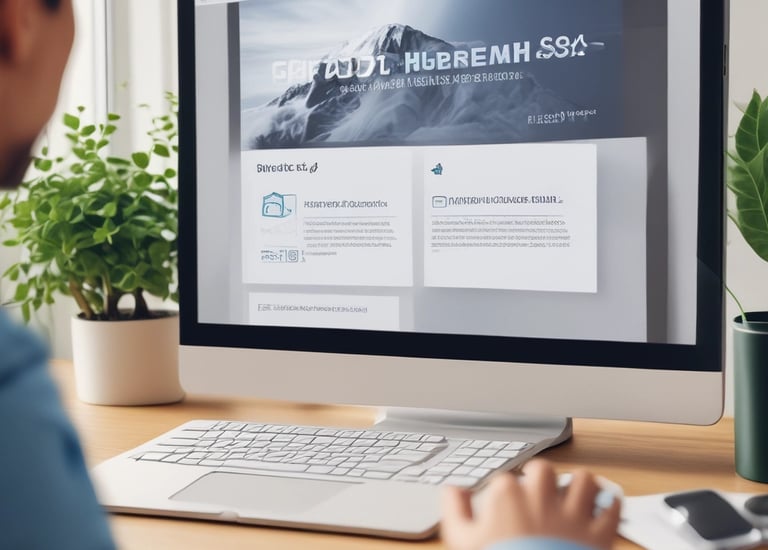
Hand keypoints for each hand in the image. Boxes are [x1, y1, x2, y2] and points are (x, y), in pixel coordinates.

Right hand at [441, 459, 620, 549]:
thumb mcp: (462, 541)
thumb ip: (455, 510)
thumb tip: (453, 490)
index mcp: (509, 496)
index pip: (506, 478)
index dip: (506, 491)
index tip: (506, 503)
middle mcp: (542, 497)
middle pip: (544, 469)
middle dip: (542, 478)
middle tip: (540, 491)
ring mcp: (572, 514)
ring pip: (584, 480)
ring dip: (580, 486)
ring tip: (575, 494)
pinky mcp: (598, 534)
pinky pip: (612, 508)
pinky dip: (611, 505)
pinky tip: (604, 508)